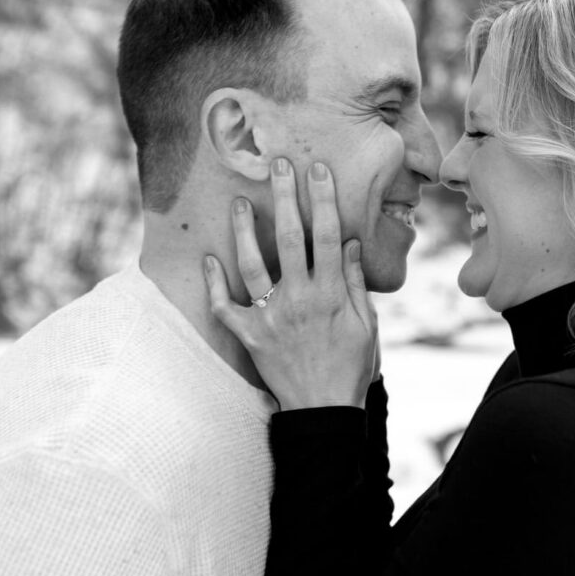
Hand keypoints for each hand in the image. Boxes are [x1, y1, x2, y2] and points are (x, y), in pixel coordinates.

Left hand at [203, 159, 376, 409]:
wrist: (323, 411)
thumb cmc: (350, 367)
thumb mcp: (365, 324)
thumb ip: (352, 282)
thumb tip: (347, 243)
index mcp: (330, 293)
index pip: (326, 234)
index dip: (322, 198)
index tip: (317, 170)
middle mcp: (298, 298)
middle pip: (291, 237)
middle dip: (285, 197)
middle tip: (278, 164)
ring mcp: (271, 316)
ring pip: (252, 264)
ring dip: (246, 230)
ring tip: (240, 201)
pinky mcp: (250, 335)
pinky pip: (226, 306)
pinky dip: (215, 283)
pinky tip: (209, 259)